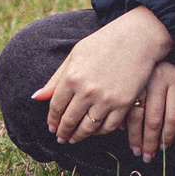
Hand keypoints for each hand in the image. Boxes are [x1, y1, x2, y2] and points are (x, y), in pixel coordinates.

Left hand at [32, 7, 172, 145]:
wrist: (138, 37)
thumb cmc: (105, 43)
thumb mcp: (76, 55)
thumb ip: (56, 79)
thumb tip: (36, 98)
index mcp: (72, 77)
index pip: (56, 107)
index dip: (52, 120)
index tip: (52, 127)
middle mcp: (87, 91)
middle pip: (69, 121)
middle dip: (63, 132)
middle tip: (61, 138)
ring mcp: (106, 99)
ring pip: (88, 128)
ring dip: (79, 136)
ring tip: (75, 138)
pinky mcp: (123, 104)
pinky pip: (108, 127)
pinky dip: (100, 132)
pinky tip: (95, 131)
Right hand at [126, 59, 174, 162]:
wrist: (152, 29)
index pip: (173, 116)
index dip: (169, 136)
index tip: (164, 149)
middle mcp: (158, 78)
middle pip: (154, 120)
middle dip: (150, 142)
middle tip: (147, 157)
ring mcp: (139, 78)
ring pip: (136, 115)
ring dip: (135, 136)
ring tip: (136, 150)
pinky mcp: (124, 76)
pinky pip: (121, 104)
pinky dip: (121, 119)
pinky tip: (122, 131)